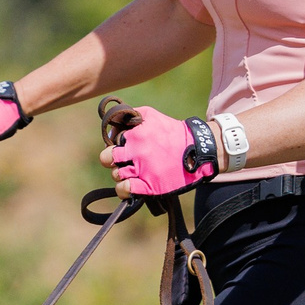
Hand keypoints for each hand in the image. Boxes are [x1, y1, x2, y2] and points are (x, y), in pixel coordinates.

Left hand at [100, 106, 218, 196]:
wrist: (198, 150)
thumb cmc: (173, 132)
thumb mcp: (151, 116)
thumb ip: (130, 116)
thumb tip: (112, 128)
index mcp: (136, 135)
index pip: (111, 141)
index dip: (115, 145)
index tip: (123, 147)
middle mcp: (137, 152)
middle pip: (107, 159)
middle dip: (111, 160)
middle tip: (123, 160)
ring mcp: (143, 170)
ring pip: (116, 175)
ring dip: (121, 174)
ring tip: (133, 171)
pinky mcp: (150, 185)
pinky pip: (124, 189)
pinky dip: (123, 188)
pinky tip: (130, 184)